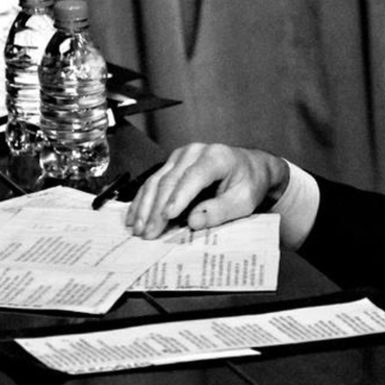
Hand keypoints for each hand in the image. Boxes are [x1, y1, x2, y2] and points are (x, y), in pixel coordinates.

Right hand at [125, 143, 289, 238]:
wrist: (251, 167)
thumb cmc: (249, 183)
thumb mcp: (244, 200)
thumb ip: (221, 210)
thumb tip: (194, 221)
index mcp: (216, 157)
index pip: (193, 176)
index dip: (179, 197)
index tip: (167, 216)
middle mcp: (195, 152)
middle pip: (170, 180)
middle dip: (156, 209)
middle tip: (148, 233)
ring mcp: (180, 156)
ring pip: (156, 181)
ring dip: (144, 207)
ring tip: (138, 229)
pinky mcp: (172, 164)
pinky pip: (153, 182)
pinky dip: (142, 201)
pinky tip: (133, 217)